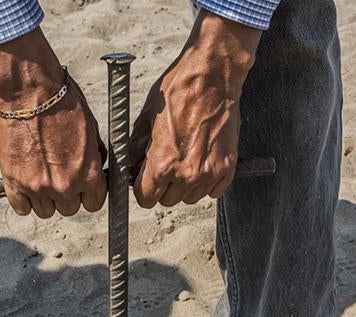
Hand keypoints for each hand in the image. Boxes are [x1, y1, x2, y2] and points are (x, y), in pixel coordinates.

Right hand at [0, 29, 105, 218]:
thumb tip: (96, 165)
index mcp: (88, 173)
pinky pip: (21, 208)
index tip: (82, 188)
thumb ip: (94, 154)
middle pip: (69, 209)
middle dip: (66, 196)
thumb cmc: (61, 102)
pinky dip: (23, 199)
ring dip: (44, 199)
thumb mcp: (90, 127)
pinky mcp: (14, 182)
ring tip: (40, 178)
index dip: (88, 195)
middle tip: (58, 177)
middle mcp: (65, 185)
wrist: (27, 91)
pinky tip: (24, 184)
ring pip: (45, 211)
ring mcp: (38, 187)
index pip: (94, 203)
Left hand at [130, 11, 261, 207]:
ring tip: (186, 159)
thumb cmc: (178, 91)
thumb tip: (128, 167)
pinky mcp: (227, 167)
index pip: (145, 198)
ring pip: (190, 198)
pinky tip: (203, 160)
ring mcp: (209, 173)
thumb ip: (136, 149)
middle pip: (168, 201)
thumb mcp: (146, 119)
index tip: (145, 181)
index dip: (143, 189)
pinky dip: (207, 182)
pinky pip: (213, 191)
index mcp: (162, 164)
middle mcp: (186, 174)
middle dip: (163, 187)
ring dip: (186, 185)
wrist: (213, 76)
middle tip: (167, 165)